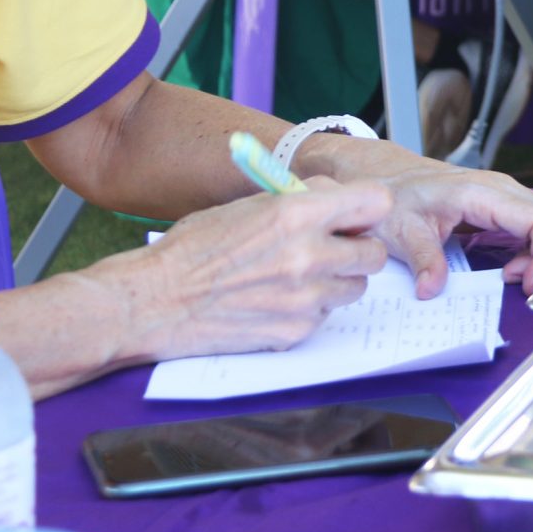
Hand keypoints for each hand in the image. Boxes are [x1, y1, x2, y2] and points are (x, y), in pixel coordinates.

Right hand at [114, 179, 390, 360]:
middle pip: (375, 254)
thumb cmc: (194, 249)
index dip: (368, 208)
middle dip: (357, 249)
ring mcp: (305, 299)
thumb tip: (336, 198)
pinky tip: (277, 302)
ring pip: (354, 288)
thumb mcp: (249, 205)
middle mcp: (309, 256)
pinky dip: (310, 310)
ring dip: (336, 281)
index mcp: (296, 213)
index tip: (356, 215)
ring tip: (298, 276)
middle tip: (331, 248)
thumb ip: (299, 201)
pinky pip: (325, 317)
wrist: (156, 302)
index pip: (376, 202)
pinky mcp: (296, 333)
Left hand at [369, 161, 532, 298]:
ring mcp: (511, 196)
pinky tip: (515, 266)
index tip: (529, 285)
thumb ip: (422, 259)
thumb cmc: (399, 199)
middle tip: (524, 284)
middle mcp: (505, 190)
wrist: (394, 180)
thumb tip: (432, 288)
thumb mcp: (402, 231)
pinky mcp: (510, 207)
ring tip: (520, 275)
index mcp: (483, 193)